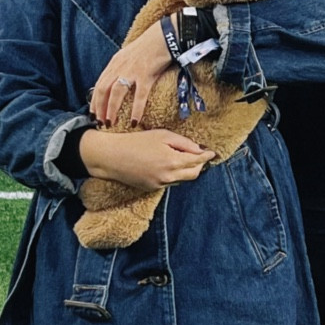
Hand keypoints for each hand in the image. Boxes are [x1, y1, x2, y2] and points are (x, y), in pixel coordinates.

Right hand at [81, 128, 211, 189]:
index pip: (197, 161)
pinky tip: (168, 165)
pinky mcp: (152, 189)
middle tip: (200, 155)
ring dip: (187, 171)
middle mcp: (169, 176)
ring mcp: (160, 184)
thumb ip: (183, 143)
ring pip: (182, 180)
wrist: (112, 157)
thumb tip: (199, 150)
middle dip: (199, 165)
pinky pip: (170, 183)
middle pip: (193, 174)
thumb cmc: (136, 141)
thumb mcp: (162, 135)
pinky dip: (174, 175)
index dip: (207, 156)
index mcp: (173, 161)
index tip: (213, 152)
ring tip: (184, 159)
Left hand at [90, 20, 174, 125]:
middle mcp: (120, 67)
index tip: (94, 114)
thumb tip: (117, 83)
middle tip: (100, 123)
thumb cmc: (149, 47)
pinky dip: (135, 110)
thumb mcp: (129, 55)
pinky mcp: (146, 75)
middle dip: (99, 108)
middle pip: (103, 90)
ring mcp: (132, 71)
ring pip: (116, 93)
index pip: (99, 84)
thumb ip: (122, 68)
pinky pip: (139, 96)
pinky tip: (133, 121)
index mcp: (115, 63)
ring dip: (111, 109)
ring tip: (110, 123)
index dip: (95, 101)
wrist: (164, 36)